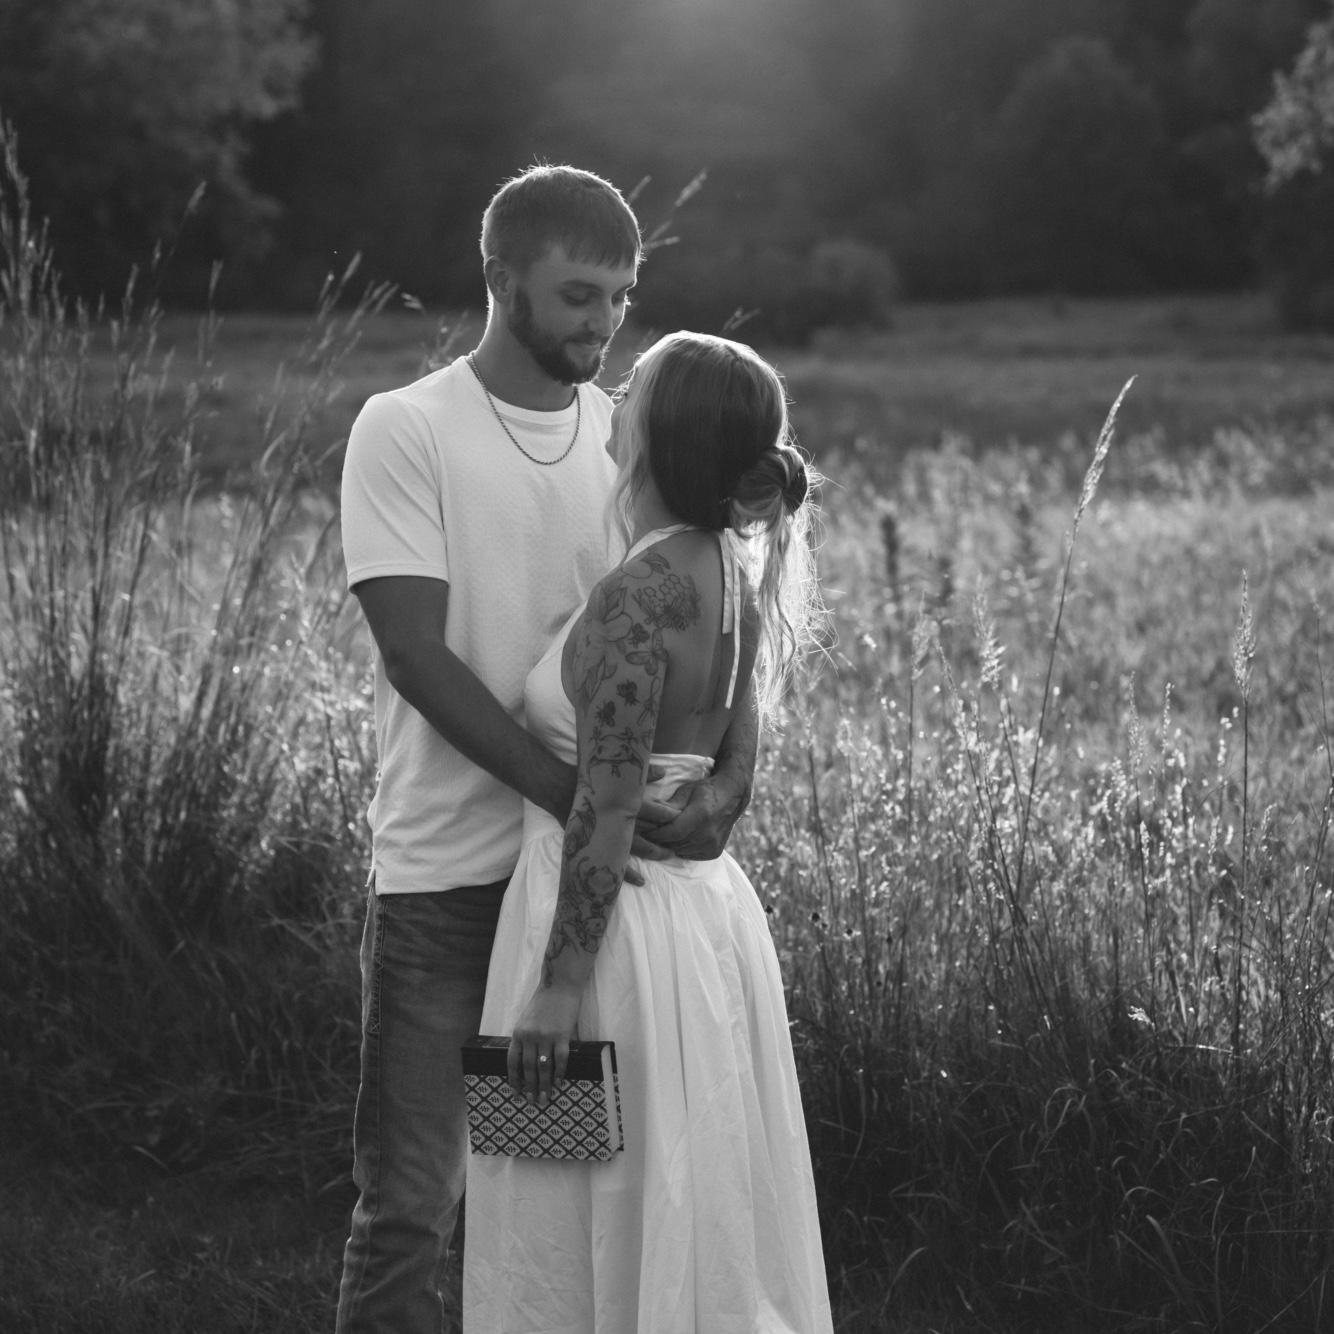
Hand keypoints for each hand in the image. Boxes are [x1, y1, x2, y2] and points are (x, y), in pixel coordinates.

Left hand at [508, 981, 582, 1107]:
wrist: (560, 985)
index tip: (516, 1093)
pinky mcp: (562, 1035)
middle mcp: (530, 1036)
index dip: (514, 1080)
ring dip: (544, 1085)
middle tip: (532, 1102)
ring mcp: (546, 1036)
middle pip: (528, 1068)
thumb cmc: (543, 1002)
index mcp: (518, 1033)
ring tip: (545, 1098)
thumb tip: (527, 1062)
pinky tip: (558, 1082)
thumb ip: (525, 1038)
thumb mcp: (526, 1020)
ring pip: (544, 1067)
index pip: (512, 1062)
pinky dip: (559, 1073)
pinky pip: (560, 1059)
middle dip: (530, 1087)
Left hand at [634, 771, 746, 861]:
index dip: (655, 833)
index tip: (643, 830)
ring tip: (664, 833)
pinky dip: (681, 848)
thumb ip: (668, 805)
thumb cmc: (705, 791)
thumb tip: (648, 813)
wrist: (731, 797)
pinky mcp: (714, 853)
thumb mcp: (686, 791)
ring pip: (679, 850)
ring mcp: (712, 845)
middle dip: (658, 839)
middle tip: (647, 833)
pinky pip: (689, 855)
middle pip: (674, 843)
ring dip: (669, 844)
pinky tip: (681, 837)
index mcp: (701, 815)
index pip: (671, 832)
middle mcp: (709, 833)